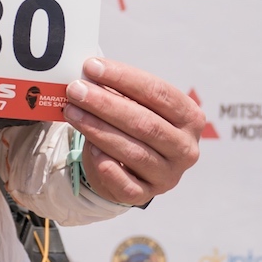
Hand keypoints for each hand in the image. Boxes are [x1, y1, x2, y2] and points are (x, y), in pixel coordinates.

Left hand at [63, 57, 203, 205]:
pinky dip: (106, 166)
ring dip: (97, 129)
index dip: (123, 78)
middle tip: (75, 90)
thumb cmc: (132, 123)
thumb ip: (117, 89)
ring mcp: (168, 175)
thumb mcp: (132, 103)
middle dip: (106, 104)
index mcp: (189, 117)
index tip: (91, 66)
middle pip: (145, 124)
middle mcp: (185, 148)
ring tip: (71, 111)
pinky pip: (125, 184)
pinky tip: (91, 150)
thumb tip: (88, 73)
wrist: (128, 164)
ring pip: (133, 152)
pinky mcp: (146, 194)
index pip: (158, 93)